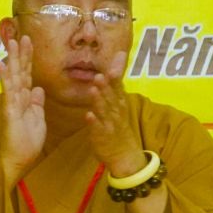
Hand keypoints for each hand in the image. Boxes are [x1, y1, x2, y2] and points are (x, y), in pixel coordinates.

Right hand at [0, 35, 45, 188]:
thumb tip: (38, 88)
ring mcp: (11, 102)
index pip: (27, 74)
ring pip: (13, 76)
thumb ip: (36, 103)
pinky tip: (3, 65)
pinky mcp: (9, 110)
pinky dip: (5, 77)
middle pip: (19, 71)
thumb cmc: (27, 142)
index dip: (28, 58)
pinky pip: (8, 91)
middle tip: (21, 35)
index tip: (28, 42)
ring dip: (12, 59)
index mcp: (25, 99)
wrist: (19, 159)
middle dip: (20, 53)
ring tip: (11, 42)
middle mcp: (16, 97)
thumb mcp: (38, 119)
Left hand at [86, 51, 144, 176]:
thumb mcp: (119, 105)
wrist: (125, 154)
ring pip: (105, 110)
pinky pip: (97, 128)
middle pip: (112, 97)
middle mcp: (117, 112)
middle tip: (100, 74)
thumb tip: (115, 64)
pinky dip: (93, 122)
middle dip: (107, 85)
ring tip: (94, 89)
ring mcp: (110, 124)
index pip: (119, 86)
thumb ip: (114, 86)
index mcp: (120, 103)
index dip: (117, 73)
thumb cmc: (119, 126)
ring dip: (99, 100)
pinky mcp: (102, 136)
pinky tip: (88, 115)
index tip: (117, 58)